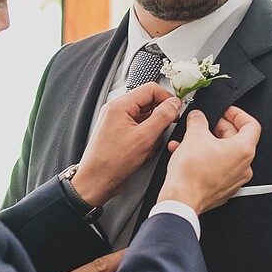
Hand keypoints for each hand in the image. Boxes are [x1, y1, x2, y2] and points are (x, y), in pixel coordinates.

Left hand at [71, 82, 181, 205]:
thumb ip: (162, 117)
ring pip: (146, 118)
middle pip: (149, 103)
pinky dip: (146, 139)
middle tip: (163, 132)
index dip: (167, 99)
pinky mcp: (119, 134)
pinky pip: (139, 130)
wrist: (96, 182)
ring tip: (148, 146)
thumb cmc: (110, 162)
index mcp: (120, 105)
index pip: (151, 89)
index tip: (176, 111)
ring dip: (153, 132)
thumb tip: (174, 104)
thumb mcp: (144, 138)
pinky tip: (143, 152)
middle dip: (159, 118)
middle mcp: (117, 111)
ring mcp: (117, 123)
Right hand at [157, 107, 260, 214]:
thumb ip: (198, 119)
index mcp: (243, 151)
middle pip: (237, 139)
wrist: (181, 199)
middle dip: (218, 128)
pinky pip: (217, 168)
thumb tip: (198, 117)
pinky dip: (205, 159)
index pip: (251, 125)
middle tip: (204, 123)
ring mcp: (234, 180)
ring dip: (208, 143)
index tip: (226, 111)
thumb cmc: (191, 174)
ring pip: (224, 154)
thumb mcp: (194, 135)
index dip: (237, 114)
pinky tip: (187, 154)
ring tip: (191, 139)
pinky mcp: (223, 189)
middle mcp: (244, 167)